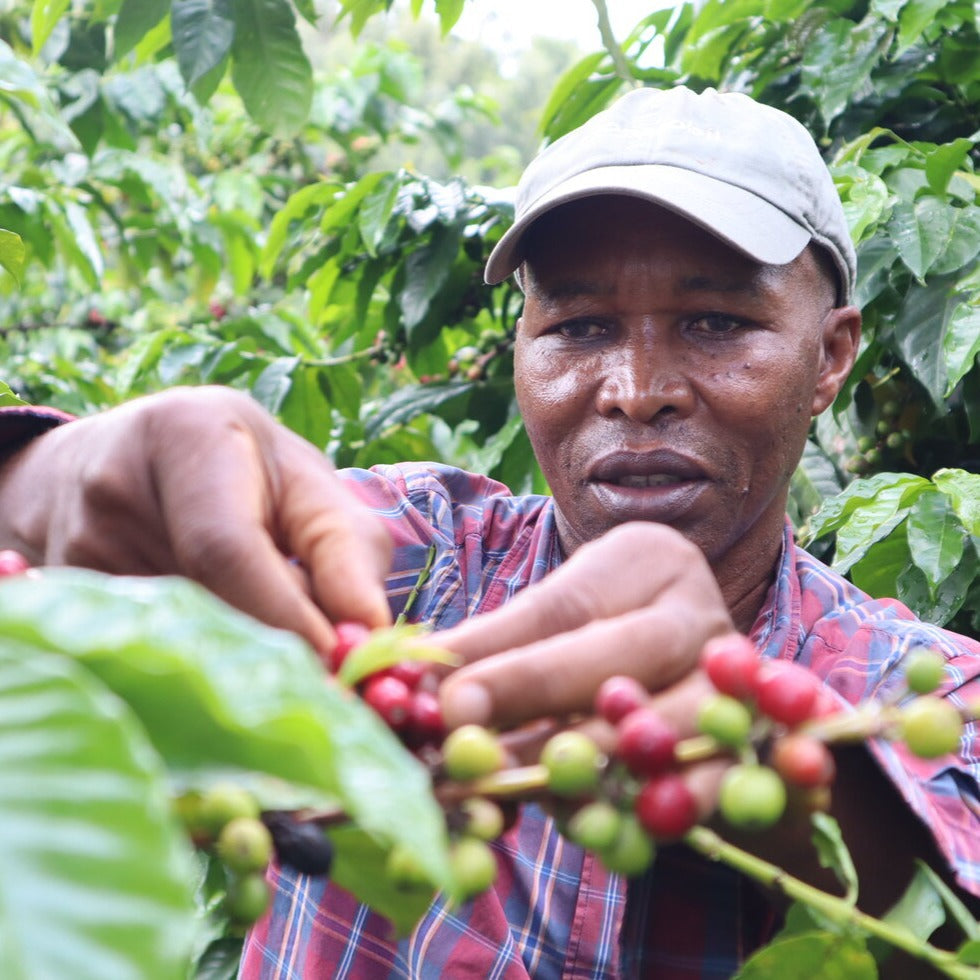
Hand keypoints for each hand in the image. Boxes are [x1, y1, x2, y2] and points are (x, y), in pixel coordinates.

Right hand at [0, 386, 392, 652]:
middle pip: (200, 601)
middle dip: (272, 652)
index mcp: (188, 435)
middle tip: (329, 687)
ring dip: (235, 657)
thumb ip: (347, 551)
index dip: (285, 617)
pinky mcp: (62, 585)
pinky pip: (143, 643)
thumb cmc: (245, 470)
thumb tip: (369, 637)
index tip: (340, 671)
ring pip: (173, 634)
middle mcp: (114, 485)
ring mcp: (77, 541)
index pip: (227, 548)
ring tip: (272, 644)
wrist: (130, 456)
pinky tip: (218, 637)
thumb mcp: (307, 487)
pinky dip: (196, 657)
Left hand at [432, 521, 733, 817]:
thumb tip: (413, 685)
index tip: (449, 701)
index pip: (569, 606)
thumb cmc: (601, 629)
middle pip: (628, 654)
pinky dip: (656, 811)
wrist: (687, 659)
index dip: (508, 659)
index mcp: (647, 560)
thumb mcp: (550, 619)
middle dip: (545, 701)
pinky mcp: (751, 743)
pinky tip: (599, 829)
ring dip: (598, 765)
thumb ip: (490, 647)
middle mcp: (698, 613)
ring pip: (675, 722)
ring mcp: (735, 681)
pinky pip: (713, 783)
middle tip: (476, 749)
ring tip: (528, 792)